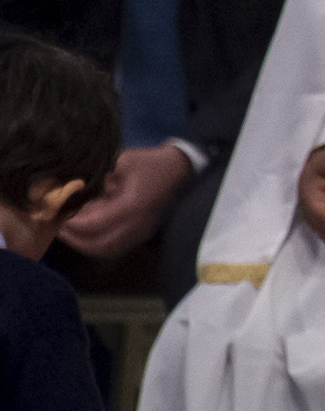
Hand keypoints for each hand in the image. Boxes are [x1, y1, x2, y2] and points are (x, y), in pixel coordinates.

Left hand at [59, 147, 190, 258]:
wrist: (181, 169)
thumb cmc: (150, 163)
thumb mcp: (121, 161)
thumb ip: (98, 175)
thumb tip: (71, 186)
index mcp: (131, 205)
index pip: (94, 225)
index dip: (72, 223)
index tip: (58, 214)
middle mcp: (137, 224)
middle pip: (98, 245)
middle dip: (74, 239)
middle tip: (58, 227)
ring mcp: (141, 231)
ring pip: (106, 249)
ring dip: (85, 244)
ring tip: (70, 232)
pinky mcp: (142, 233)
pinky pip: (115, 246)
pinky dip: (98, 243)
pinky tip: (87, 232)